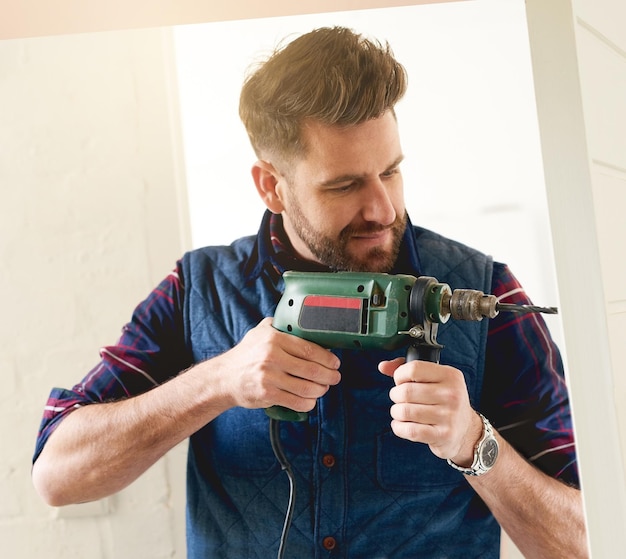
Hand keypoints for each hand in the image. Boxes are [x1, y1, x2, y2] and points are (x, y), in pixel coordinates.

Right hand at [212, 317, 340, 412]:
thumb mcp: (259, 332)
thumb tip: (305, 322)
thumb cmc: (246, 355)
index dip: (327, 358)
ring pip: (307, 387)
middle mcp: (271, 356)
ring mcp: (269, 377)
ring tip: (324, 388)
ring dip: (321, 390)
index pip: (309, 349)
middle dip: (329, 376)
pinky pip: (296, 402)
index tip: (335, 362)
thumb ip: (280, 324)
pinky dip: (308, 403)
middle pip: (312, 369)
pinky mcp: (267, 394)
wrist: (223, 378)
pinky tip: (310, 400)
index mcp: (274, 339)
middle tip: (335, 377)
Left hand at [378, 358, 481, 464]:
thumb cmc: (444, 401)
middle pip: (406, 391)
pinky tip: (401, 425)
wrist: (466, 431)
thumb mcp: (434, 380)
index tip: (401, 382)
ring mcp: (448, 416)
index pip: (413, 369)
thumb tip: (383, 366)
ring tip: (401, 412)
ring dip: (396, 412)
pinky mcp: (443, 435)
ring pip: (404, 411)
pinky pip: (409, 430)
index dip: (399, 375)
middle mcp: (451, 394)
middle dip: (395, 395)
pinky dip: (398, 428)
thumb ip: (407, 369)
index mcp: (450, 375)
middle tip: (400, 399)